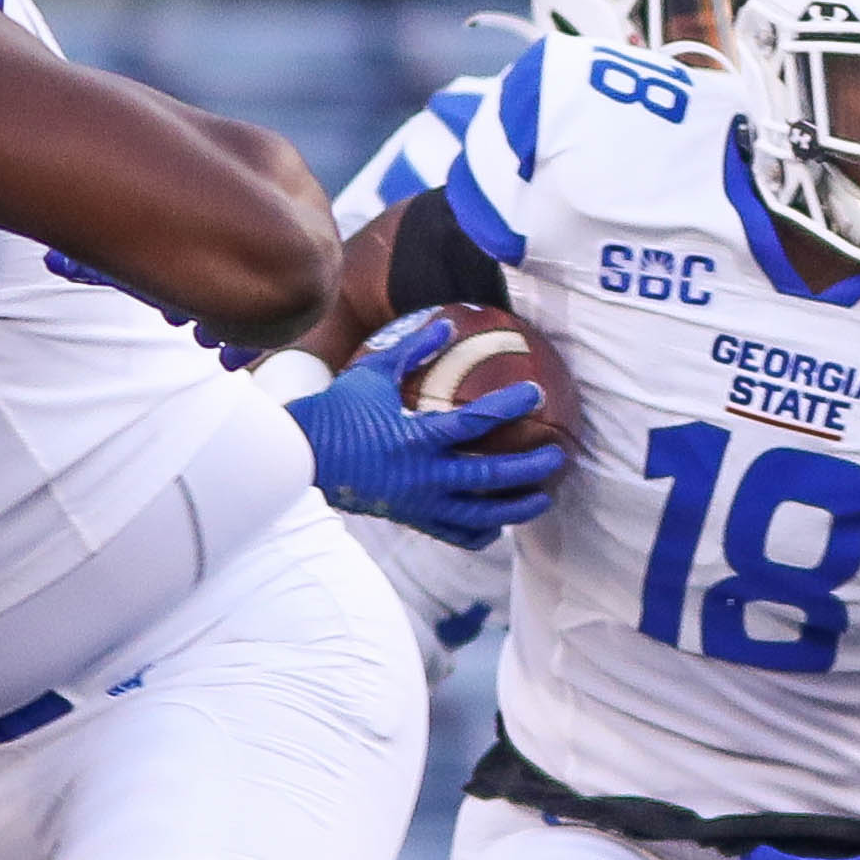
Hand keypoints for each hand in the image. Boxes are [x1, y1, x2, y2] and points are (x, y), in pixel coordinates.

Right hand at [287, 308, 567, 542]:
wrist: (302, 458)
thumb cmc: (336, 410)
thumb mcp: (374, 374)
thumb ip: (414, 350)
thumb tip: (448, 324)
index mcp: (414, 438)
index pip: (475, 423)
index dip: (509, 406)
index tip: (536, 394)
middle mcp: (421, 476)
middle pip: (489, 477)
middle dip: (529, 470)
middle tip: (557, 457)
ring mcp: (417, 504)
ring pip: (479, 516)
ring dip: (515, 510)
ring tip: (542, 501)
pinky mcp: (411, 520)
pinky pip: (454, 534)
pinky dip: (479, 532)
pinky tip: (497, 524)